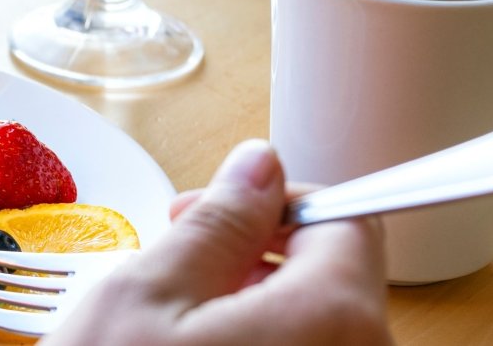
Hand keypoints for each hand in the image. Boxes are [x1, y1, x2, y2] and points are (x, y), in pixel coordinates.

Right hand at [45, 140, 390, 344]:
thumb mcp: (144, 296)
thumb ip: (216, 222)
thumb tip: (260, 165)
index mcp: (333, 314)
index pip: (348, 218)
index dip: (276, 200)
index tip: (216, 208)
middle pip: (335, 274)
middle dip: (259, 251)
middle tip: (178, 256)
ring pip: (318, 320)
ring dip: (254, 300)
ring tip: (176, 312)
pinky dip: (260, 339)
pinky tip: (196, 345)